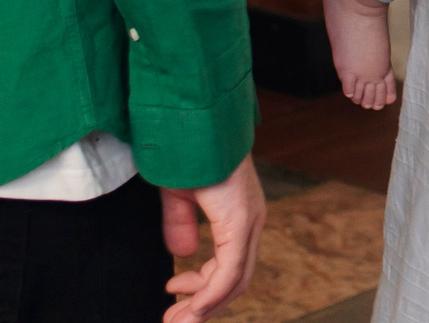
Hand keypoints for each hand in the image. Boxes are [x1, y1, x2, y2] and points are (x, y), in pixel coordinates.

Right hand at [160, 155, 265, 321]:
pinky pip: (229, 272)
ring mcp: (248, 222)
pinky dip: (211, 294)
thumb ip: (181, 224)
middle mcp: (252, 221)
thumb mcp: (180, 195)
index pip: (231, 265)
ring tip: (177, 319)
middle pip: (235, 280)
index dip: (204, 287)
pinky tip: (193, 307)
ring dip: (205, 306)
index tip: (176, 293)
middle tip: (176, 320)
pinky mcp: (239, 222)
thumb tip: (185, 254)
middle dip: (203, 305)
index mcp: (242, 215)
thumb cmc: (190, 151)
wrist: (196, 124)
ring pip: (234, 282)